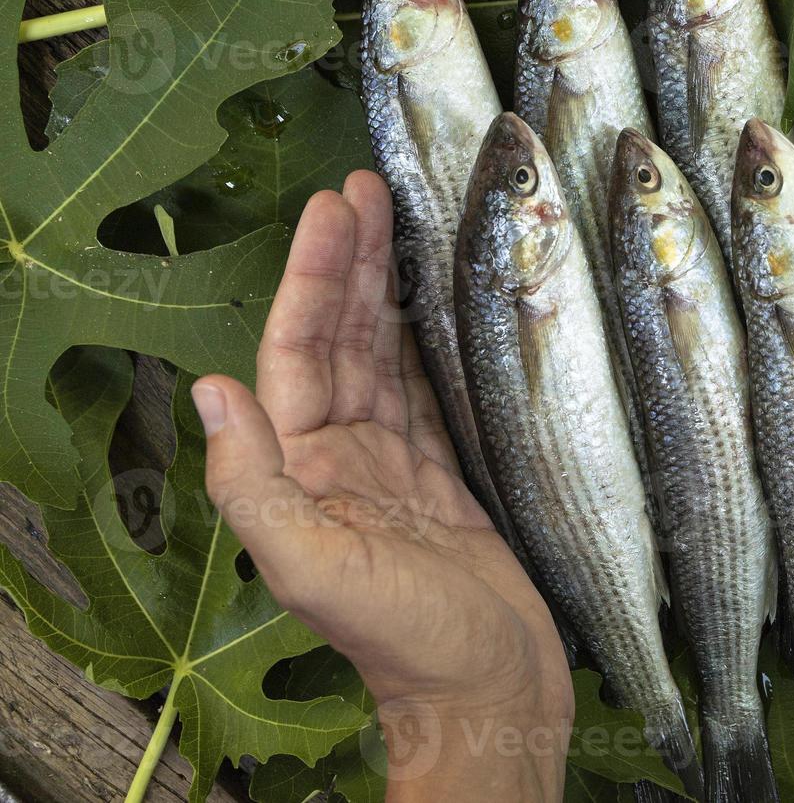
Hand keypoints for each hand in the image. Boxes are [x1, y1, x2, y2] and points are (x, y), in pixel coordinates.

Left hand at [193, 172, 571, 801]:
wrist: (492, 693)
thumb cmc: (409, 642)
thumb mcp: (318, 569)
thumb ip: (255, 484)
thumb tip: (211, 389)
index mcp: (305, 473)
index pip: (299, 354)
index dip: (313, 279)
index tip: (333, 211)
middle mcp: (343, 459)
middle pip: (342, 341)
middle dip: (351, 264)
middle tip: (365, 189)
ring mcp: (396, 467)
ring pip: (386, 358)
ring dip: (388, 291)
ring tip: (395, 222)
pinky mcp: (447, 478)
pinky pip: (431, 392)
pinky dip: (431, 343)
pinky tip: (437, 303)